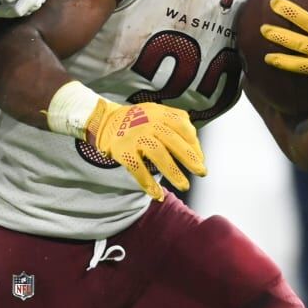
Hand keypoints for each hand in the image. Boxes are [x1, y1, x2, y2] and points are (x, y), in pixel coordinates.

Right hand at [85, 99, 205, 200]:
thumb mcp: (157, 113)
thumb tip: (197, 150)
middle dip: (190, 158)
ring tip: (184, 185)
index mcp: (160, 113)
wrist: (105, 119)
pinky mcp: (123, 149)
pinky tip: (157, 194)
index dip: (194, 144)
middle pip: (173, 141)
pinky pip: (138, 168)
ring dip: (173, 172)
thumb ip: (176, 123)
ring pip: (158, 154)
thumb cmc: (138, 120)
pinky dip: (148, 183)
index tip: (200, 159)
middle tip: (202, 172)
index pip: (183, 127)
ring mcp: (135, 136)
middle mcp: (148, 123)